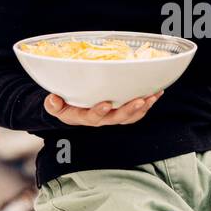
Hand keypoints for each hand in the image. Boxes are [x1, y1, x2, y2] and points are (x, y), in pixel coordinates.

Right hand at [44, 90, 163, 125]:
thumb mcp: (54, 105)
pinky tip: (157, 92)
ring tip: (153, 95)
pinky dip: (147, 103)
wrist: (71, 109)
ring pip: (130, 116)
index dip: (99, 112)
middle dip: (129, 109)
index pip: (92, 117)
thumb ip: (53, 104)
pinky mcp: (122, 112)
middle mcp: (101, 119)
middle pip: (117, 118)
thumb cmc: (63, 104)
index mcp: (83, 117)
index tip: (106, 104)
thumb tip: (52, 99)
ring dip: (143, 106)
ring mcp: (113, 116)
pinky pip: (137, 111)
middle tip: (140, 100)